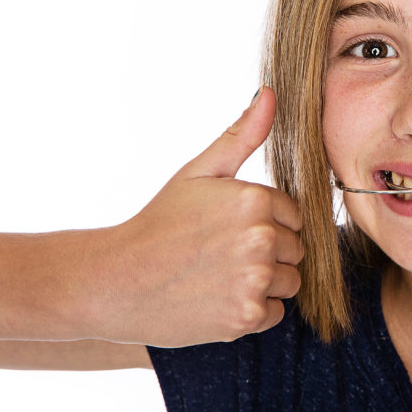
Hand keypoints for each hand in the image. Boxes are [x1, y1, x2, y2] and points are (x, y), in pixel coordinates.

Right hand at [90, 88, 302, 346]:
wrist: (115, 281)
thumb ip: (242, 136)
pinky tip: (218, 298)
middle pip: (296, 249)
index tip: (228, 229)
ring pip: (290, 282)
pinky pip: (276, 312)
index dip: (265, 222)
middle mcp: (261, 239)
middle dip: (269, 252)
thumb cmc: (159, 223)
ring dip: (264, 283)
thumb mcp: (198, 172)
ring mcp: (255, 280)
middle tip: (221, 254)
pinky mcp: (247, 317)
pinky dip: (253, 311)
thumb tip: (271, 94)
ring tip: (220, 275)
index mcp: (255, 200)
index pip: (294, 215)